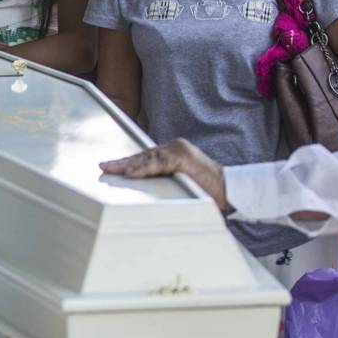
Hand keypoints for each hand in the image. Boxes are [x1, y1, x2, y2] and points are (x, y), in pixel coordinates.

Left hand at [100, 139, 231, 211]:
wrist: (233, 190)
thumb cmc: (208, 190)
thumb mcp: (182, 182)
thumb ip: (164, 179)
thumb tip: (141, 187)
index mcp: (174, 152)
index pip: (145, 157)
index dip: (127, 162)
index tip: (109, 167)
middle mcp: (175, 147)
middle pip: (143, 155)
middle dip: (122, 163)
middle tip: (103, 168)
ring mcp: (180, 150)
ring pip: (148, 158)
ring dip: (128, 166)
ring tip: (111, 170)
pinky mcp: (185, 158)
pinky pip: (159, 163)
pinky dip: (144, 168)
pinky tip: (130, 173)